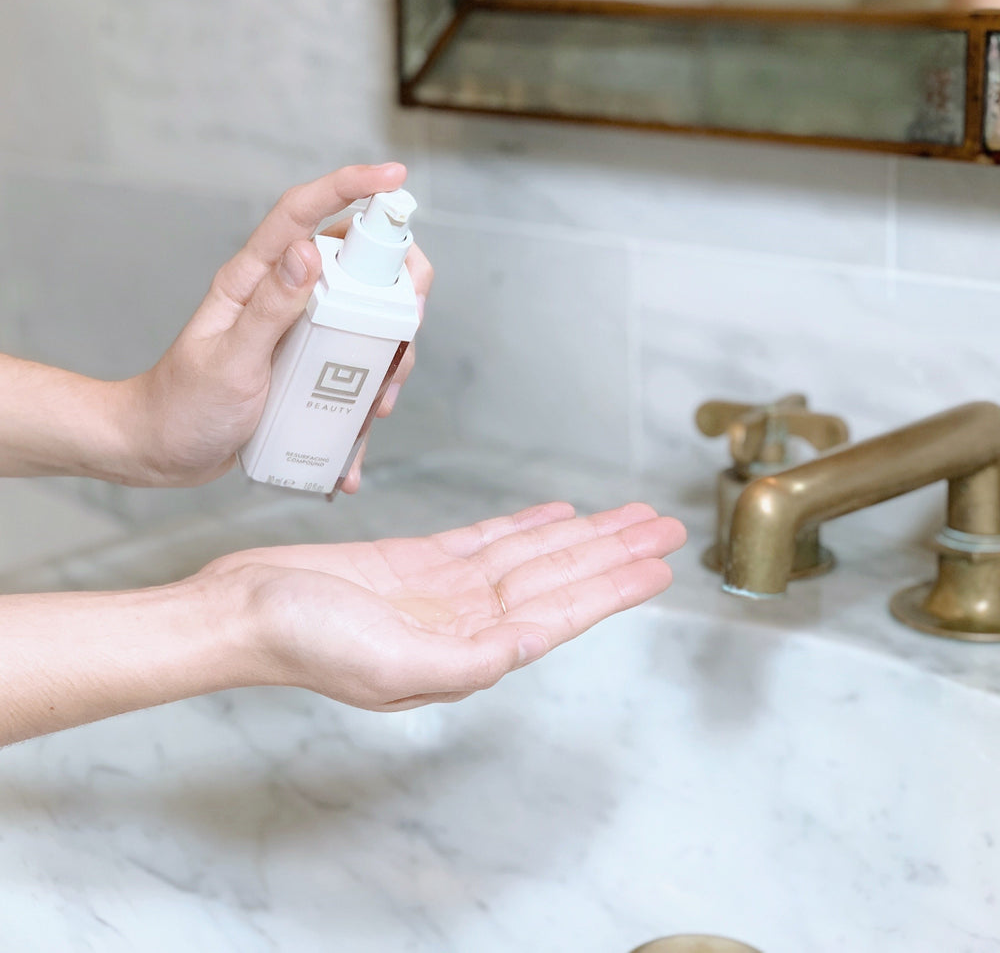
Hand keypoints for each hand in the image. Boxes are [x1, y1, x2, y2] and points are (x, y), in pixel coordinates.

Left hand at [126, 162, 431, 486]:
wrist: (166, 453)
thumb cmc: (184, 407)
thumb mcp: (229, 362)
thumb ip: (268, 309)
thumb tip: (308, 251)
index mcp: (253, 282)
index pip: (301, 215)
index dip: (349, 186)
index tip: (393, 175)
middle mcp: (283, 298)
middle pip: (356, 264)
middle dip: (396, 288)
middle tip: (408, 325)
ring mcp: (300, 332)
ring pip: (366, 318)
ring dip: (388, 354)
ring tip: (377, 401)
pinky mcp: (309, 365)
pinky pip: (354, 364)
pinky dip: (366, 395)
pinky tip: (360, 430)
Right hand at [205, 502, 685, 709]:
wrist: (242, 610)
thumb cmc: (302, 641)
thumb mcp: (387, 663)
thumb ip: (464, 661)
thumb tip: (531, 647)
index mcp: (467, 650)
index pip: (559, 613)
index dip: (612, 588)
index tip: (658, 566)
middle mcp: (467, 620)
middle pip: (556, 578)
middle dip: (612, 552)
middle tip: (664, 528)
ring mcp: (446, 589)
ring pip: (530, 555)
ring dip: (580, 536)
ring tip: (625, 517)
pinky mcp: (419, 561)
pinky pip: (488, 540)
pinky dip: (524, 526)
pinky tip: (555, 517)